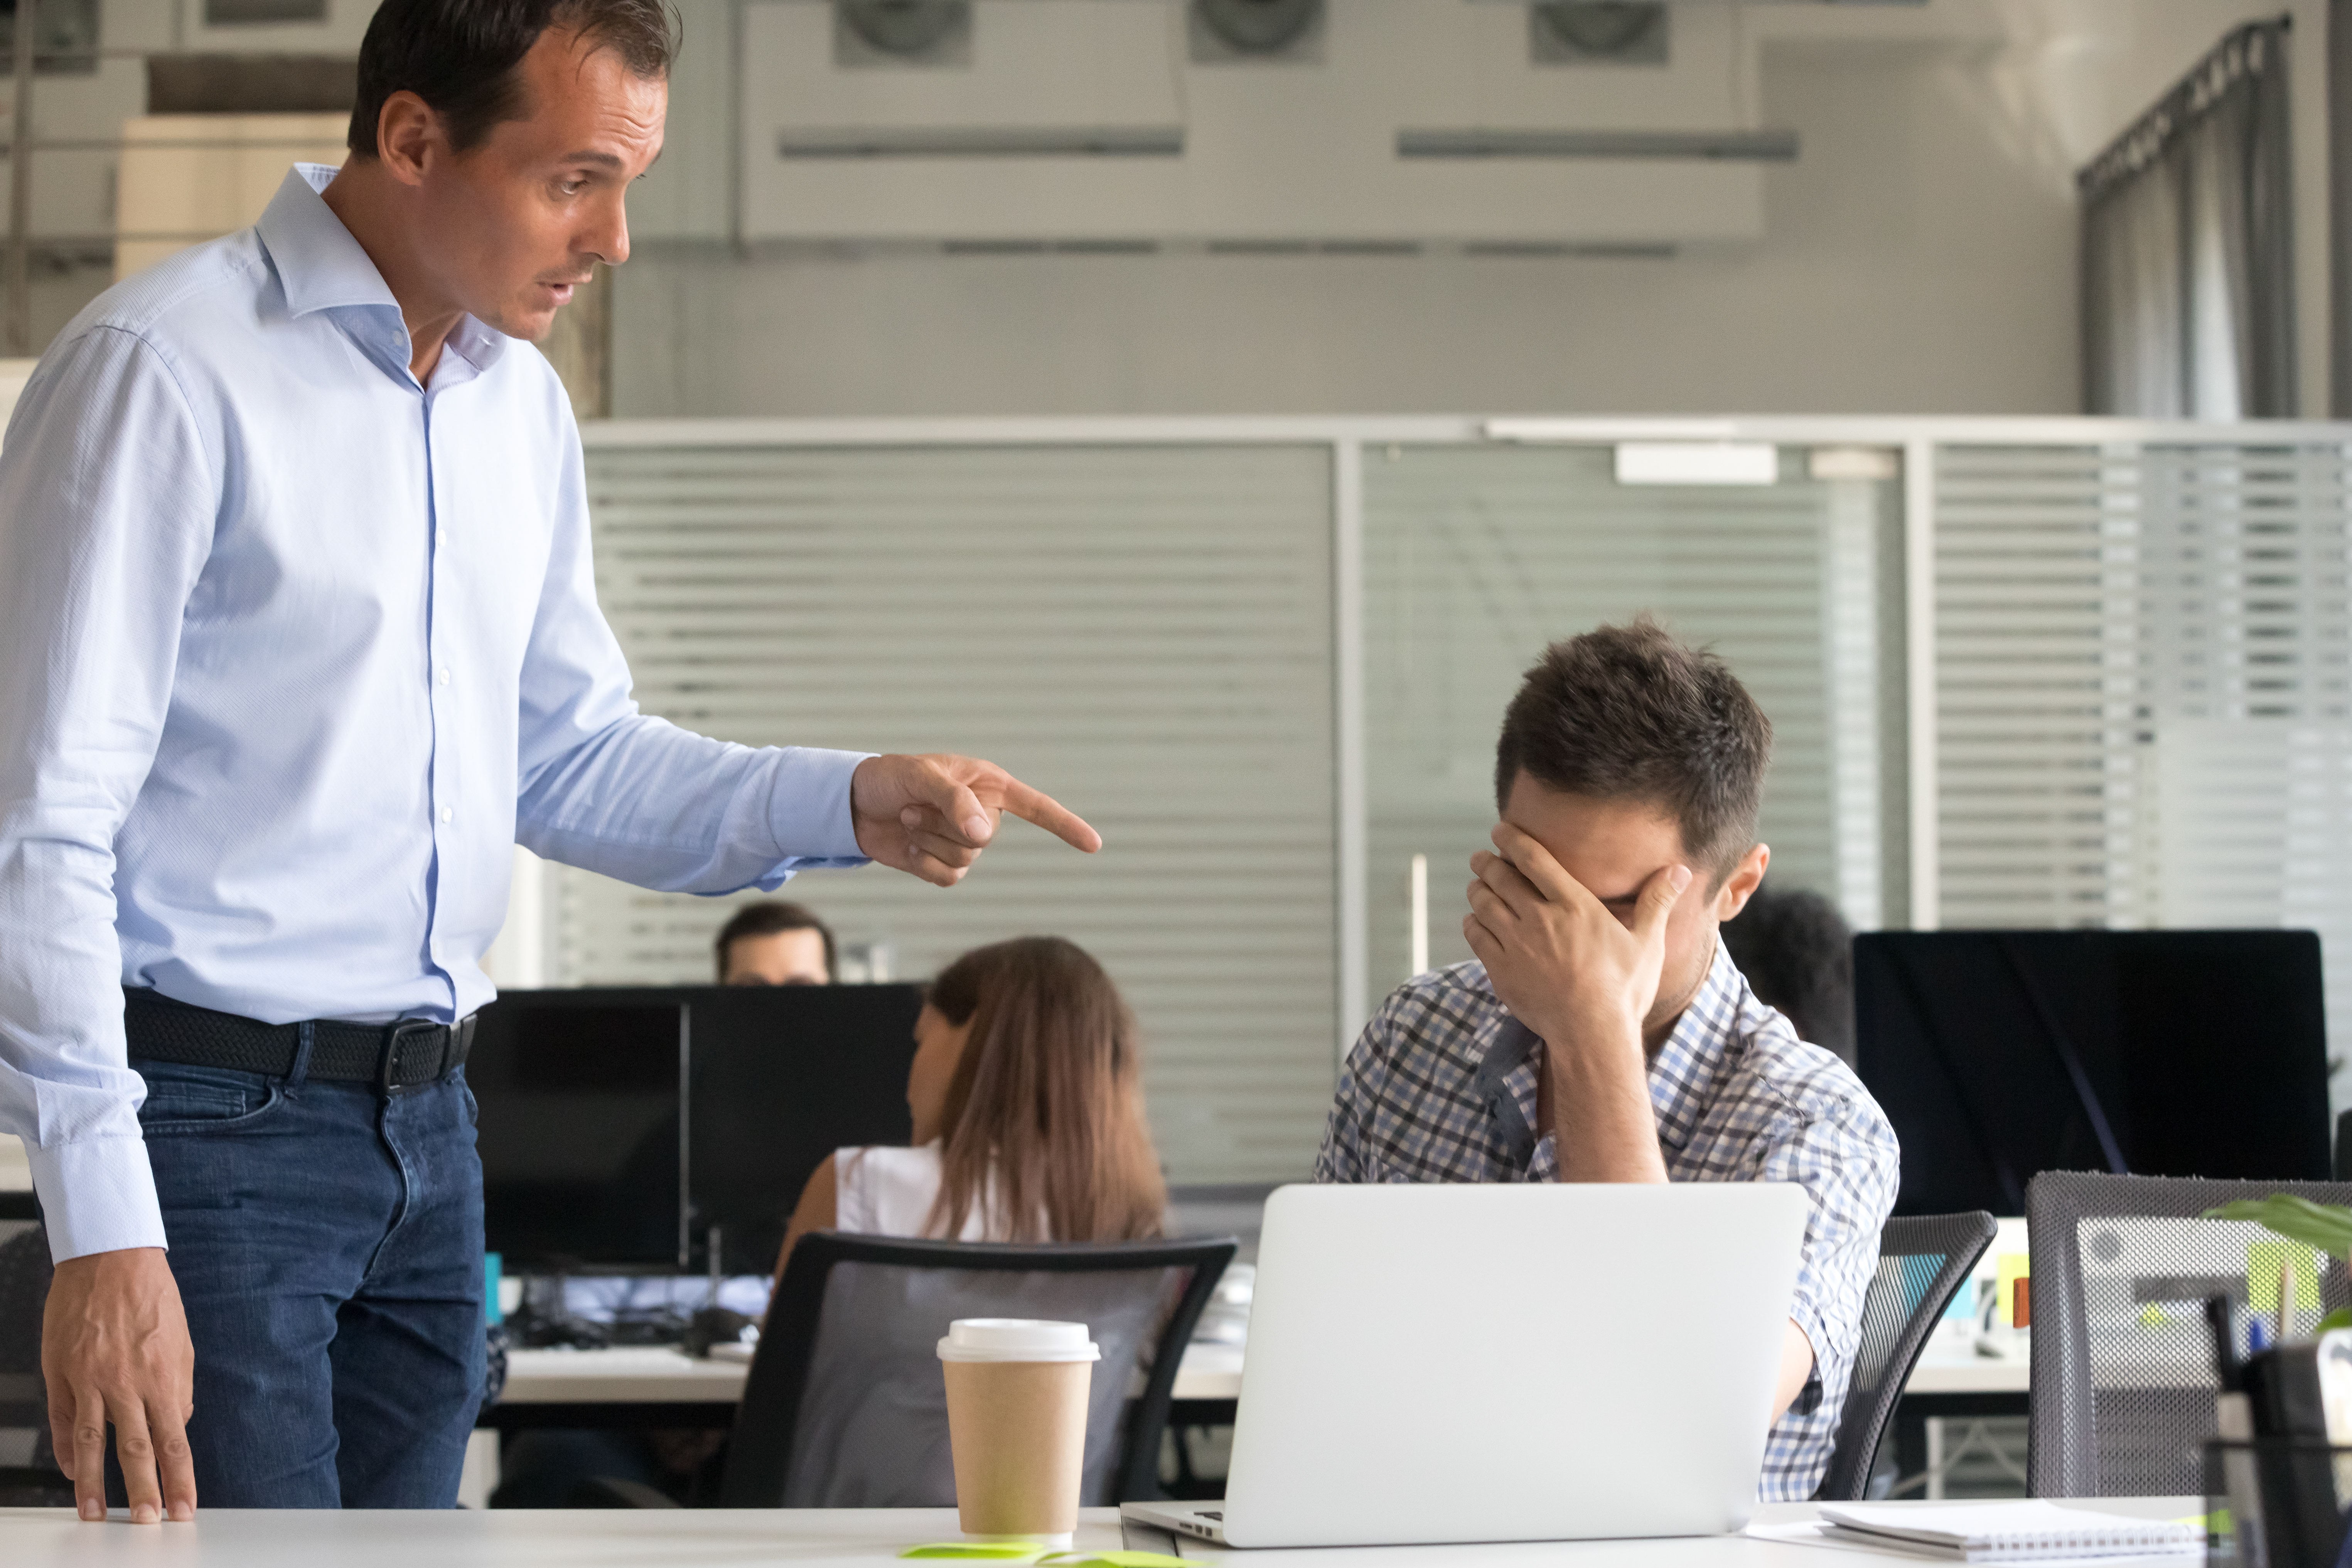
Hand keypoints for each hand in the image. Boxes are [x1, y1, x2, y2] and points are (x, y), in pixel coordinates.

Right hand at [43, 1247, 195, 1522]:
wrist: (112, 1259)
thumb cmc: (151, 1297)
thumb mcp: (181, 1341)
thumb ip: (179, 1386)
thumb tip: (176, 1424)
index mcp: (163, 1376)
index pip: (174, 1441)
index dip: (180, 1478)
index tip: (184, 1507)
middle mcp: (127, 1383)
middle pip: (136, 1450)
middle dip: (143, 1492)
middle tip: (147, 1523)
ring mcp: (90, 1380)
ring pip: (91, 1443)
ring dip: (94, 1484)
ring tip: (97, 1514)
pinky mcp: (61, 1372)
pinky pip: (62, 1420)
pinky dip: (65, 1450)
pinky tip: (69, 1471)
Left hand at [850, 753, 1100, 887]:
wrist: (853, 805)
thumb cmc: (889, 778)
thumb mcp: (921, 777)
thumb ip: (955, 801)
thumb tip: (984, 834)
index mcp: (988, 784)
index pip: (1037, 806)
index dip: (1065, 824)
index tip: (1094, 844)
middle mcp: (982, 813)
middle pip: (987, 838)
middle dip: (945, 825)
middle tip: (914, 806)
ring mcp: (963, 842)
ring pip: (967, 859)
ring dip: (929, 841)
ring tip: (908, 820)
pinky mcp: (943, 864)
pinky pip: (948, 877)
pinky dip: (923, 863)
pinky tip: (906, 845)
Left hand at [1462, 822, 1689, 1058]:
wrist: (1592, 1036)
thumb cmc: (1624, 991)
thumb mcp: (1647, 944)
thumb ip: (1657, 902)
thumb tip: (1680, 871)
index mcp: (1574, 905)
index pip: (1534, 859)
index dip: (1513, 839)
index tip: (1501, 830)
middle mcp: (1540, 918)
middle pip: (1501, 877)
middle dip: (1487, 863)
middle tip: (1481, 858)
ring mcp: (1517, 944)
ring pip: (1483, 904)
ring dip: (1477, 890)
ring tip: (1476, 885)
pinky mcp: (1501, 970)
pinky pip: (1476, 936)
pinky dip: (1472, 923)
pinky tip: (1475, 921)